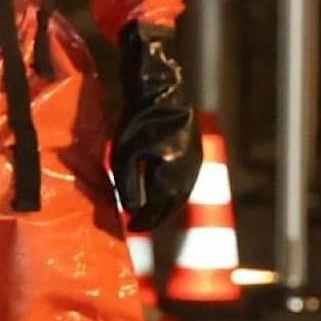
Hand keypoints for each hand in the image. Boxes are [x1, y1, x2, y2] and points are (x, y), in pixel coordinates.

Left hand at [112, 23, 201, 232]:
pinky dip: (173, 192)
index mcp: (171, 176)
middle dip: (156, 217)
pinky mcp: (196, 152)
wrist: (161, 92)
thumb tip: (132, 210)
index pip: (158, 208)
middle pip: (172, 205)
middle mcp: (188, 173)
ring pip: (181, 194)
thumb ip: (128, 186)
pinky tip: (162, 191)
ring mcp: (195, 163)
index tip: (132, 228)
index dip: (144, 221)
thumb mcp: (124, 156)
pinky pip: (185, 181)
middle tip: (140, 224)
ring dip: (166, 206)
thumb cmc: (137, 122)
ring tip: (150, 212)